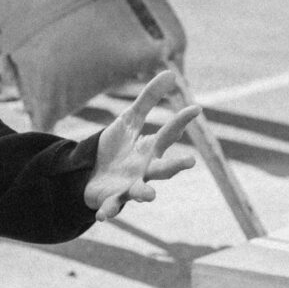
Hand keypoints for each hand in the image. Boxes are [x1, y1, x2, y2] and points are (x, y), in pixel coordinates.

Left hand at [83, 70, 200, 219]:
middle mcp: (145, 170)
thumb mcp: (130, 120)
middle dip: (176, 166)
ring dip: (145, 193)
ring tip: (150, 195)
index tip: (196, 108)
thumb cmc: (116, 148)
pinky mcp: (111, 199)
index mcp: (150, 150)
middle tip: (190, 162)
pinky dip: (108, 211)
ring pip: (140, 191)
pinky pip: (111, 207)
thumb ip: (149, 99)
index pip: (169, 134)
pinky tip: (103, 215)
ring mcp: (129, 187)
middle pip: (164, 169)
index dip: (182, 121)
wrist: (92, 174)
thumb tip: (171, 72)